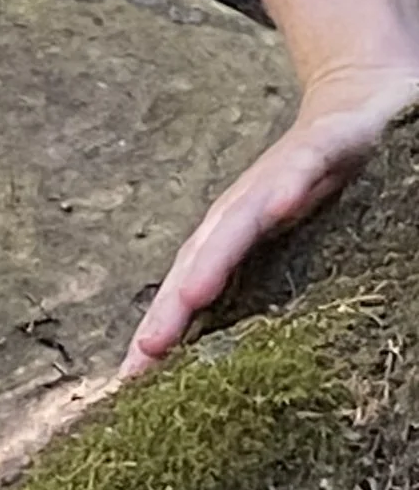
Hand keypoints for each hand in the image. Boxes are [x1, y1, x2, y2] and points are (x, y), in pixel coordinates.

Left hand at [121, 67, 418, 378]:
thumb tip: (241, 355)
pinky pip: (302, 167)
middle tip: (147, 353)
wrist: (358, 104)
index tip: (131, 385)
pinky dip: (288, 184)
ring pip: (239, 219)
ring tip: (193, 294)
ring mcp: (279, 176)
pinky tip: (281, 204)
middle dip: (170, 308)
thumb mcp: (290, 242)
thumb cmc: (317, 181)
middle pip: (199, 261)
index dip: (163, 333)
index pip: (191, 291)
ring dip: (215, 255)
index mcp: (235, 237)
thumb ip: (264, 286)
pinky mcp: (320, 146)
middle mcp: (246, 208)